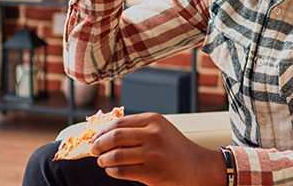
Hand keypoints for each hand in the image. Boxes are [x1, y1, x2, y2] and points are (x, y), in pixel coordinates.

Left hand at [92, 113, 226, 185]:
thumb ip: (138, 128)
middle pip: (114, 137)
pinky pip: (121, 171)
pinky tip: (112, 170)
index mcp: (154, 120)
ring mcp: (152, 154)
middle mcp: (153, 134)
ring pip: (115, 155)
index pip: (119, 123)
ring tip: (102, 161)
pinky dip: (111, 171)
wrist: (198, 167)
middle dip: (99, 145)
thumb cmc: (176, 148)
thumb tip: (105, 133)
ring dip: (103, 160)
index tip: (96, 137)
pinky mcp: (151, 172)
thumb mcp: (160, 129)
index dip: (103, 131)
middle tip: (94, 150)